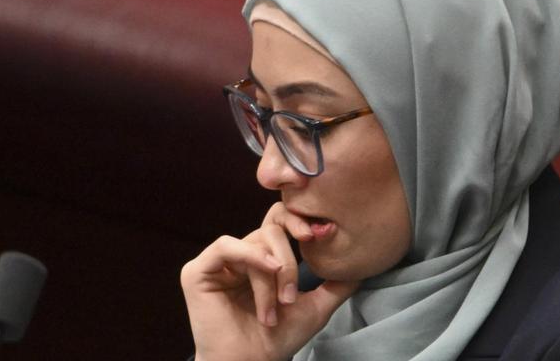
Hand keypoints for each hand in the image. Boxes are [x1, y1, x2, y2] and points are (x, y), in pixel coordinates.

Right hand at [181, 202, 358, 360]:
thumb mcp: (316, 306)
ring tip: (278, 305)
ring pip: (255, 242)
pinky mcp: (198, 271)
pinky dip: (251, 256)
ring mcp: (219, 262)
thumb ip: (336, 283)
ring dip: (273, 275)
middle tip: (292, 296)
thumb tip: (361, 264)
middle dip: (289, 261)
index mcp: (263, 257)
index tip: (322, 234)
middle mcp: (240, 254)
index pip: (281, 221)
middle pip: (272, 229)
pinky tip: (266, 272)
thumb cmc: (280, 339)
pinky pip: (226, 245)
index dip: (300, 220)